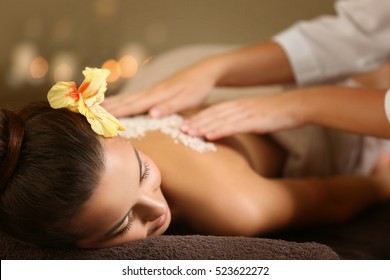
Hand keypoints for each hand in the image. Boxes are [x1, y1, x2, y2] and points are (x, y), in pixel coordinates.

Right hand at [103, 62, 218, 117]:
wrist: (205, 72)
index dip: (114, 113)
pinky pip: (135, 97)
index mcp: (156, 96)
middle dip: (106, 107)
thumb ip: (170, 107)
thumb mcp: (187, 99)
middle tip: (86, 112)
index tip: (97, 117)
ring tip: (94, 106)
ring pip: (128, 97)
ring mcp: (152, 90)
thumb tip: (151, 114)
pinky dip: (123, 100)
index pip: (132, 106)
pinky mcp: (156, 91)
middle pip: (125, 100)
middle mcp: (151, 92)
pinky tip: (118, 103)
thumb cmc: (198, 87)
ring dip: (111, 103)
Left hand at [181, 93, 302, 139]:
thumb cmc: (278, 113)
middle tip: (179, 130)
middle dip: (196, 122)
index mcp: (239, 106)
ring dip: (203, 126)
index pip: (214, 111)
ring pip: (220, 120)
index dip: (199, 118)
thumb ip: (243, 120)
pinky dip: (220, 130)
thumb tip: (231, 129)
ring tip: (188, 133)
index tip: (185, 124)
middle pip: (213, 115)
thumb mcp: (257, 115)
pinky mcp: (255, 120)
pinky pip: (234, 126)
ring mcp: (246, 113)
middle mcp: (239, 107)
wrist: (298, 105)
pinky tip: (209, 136)